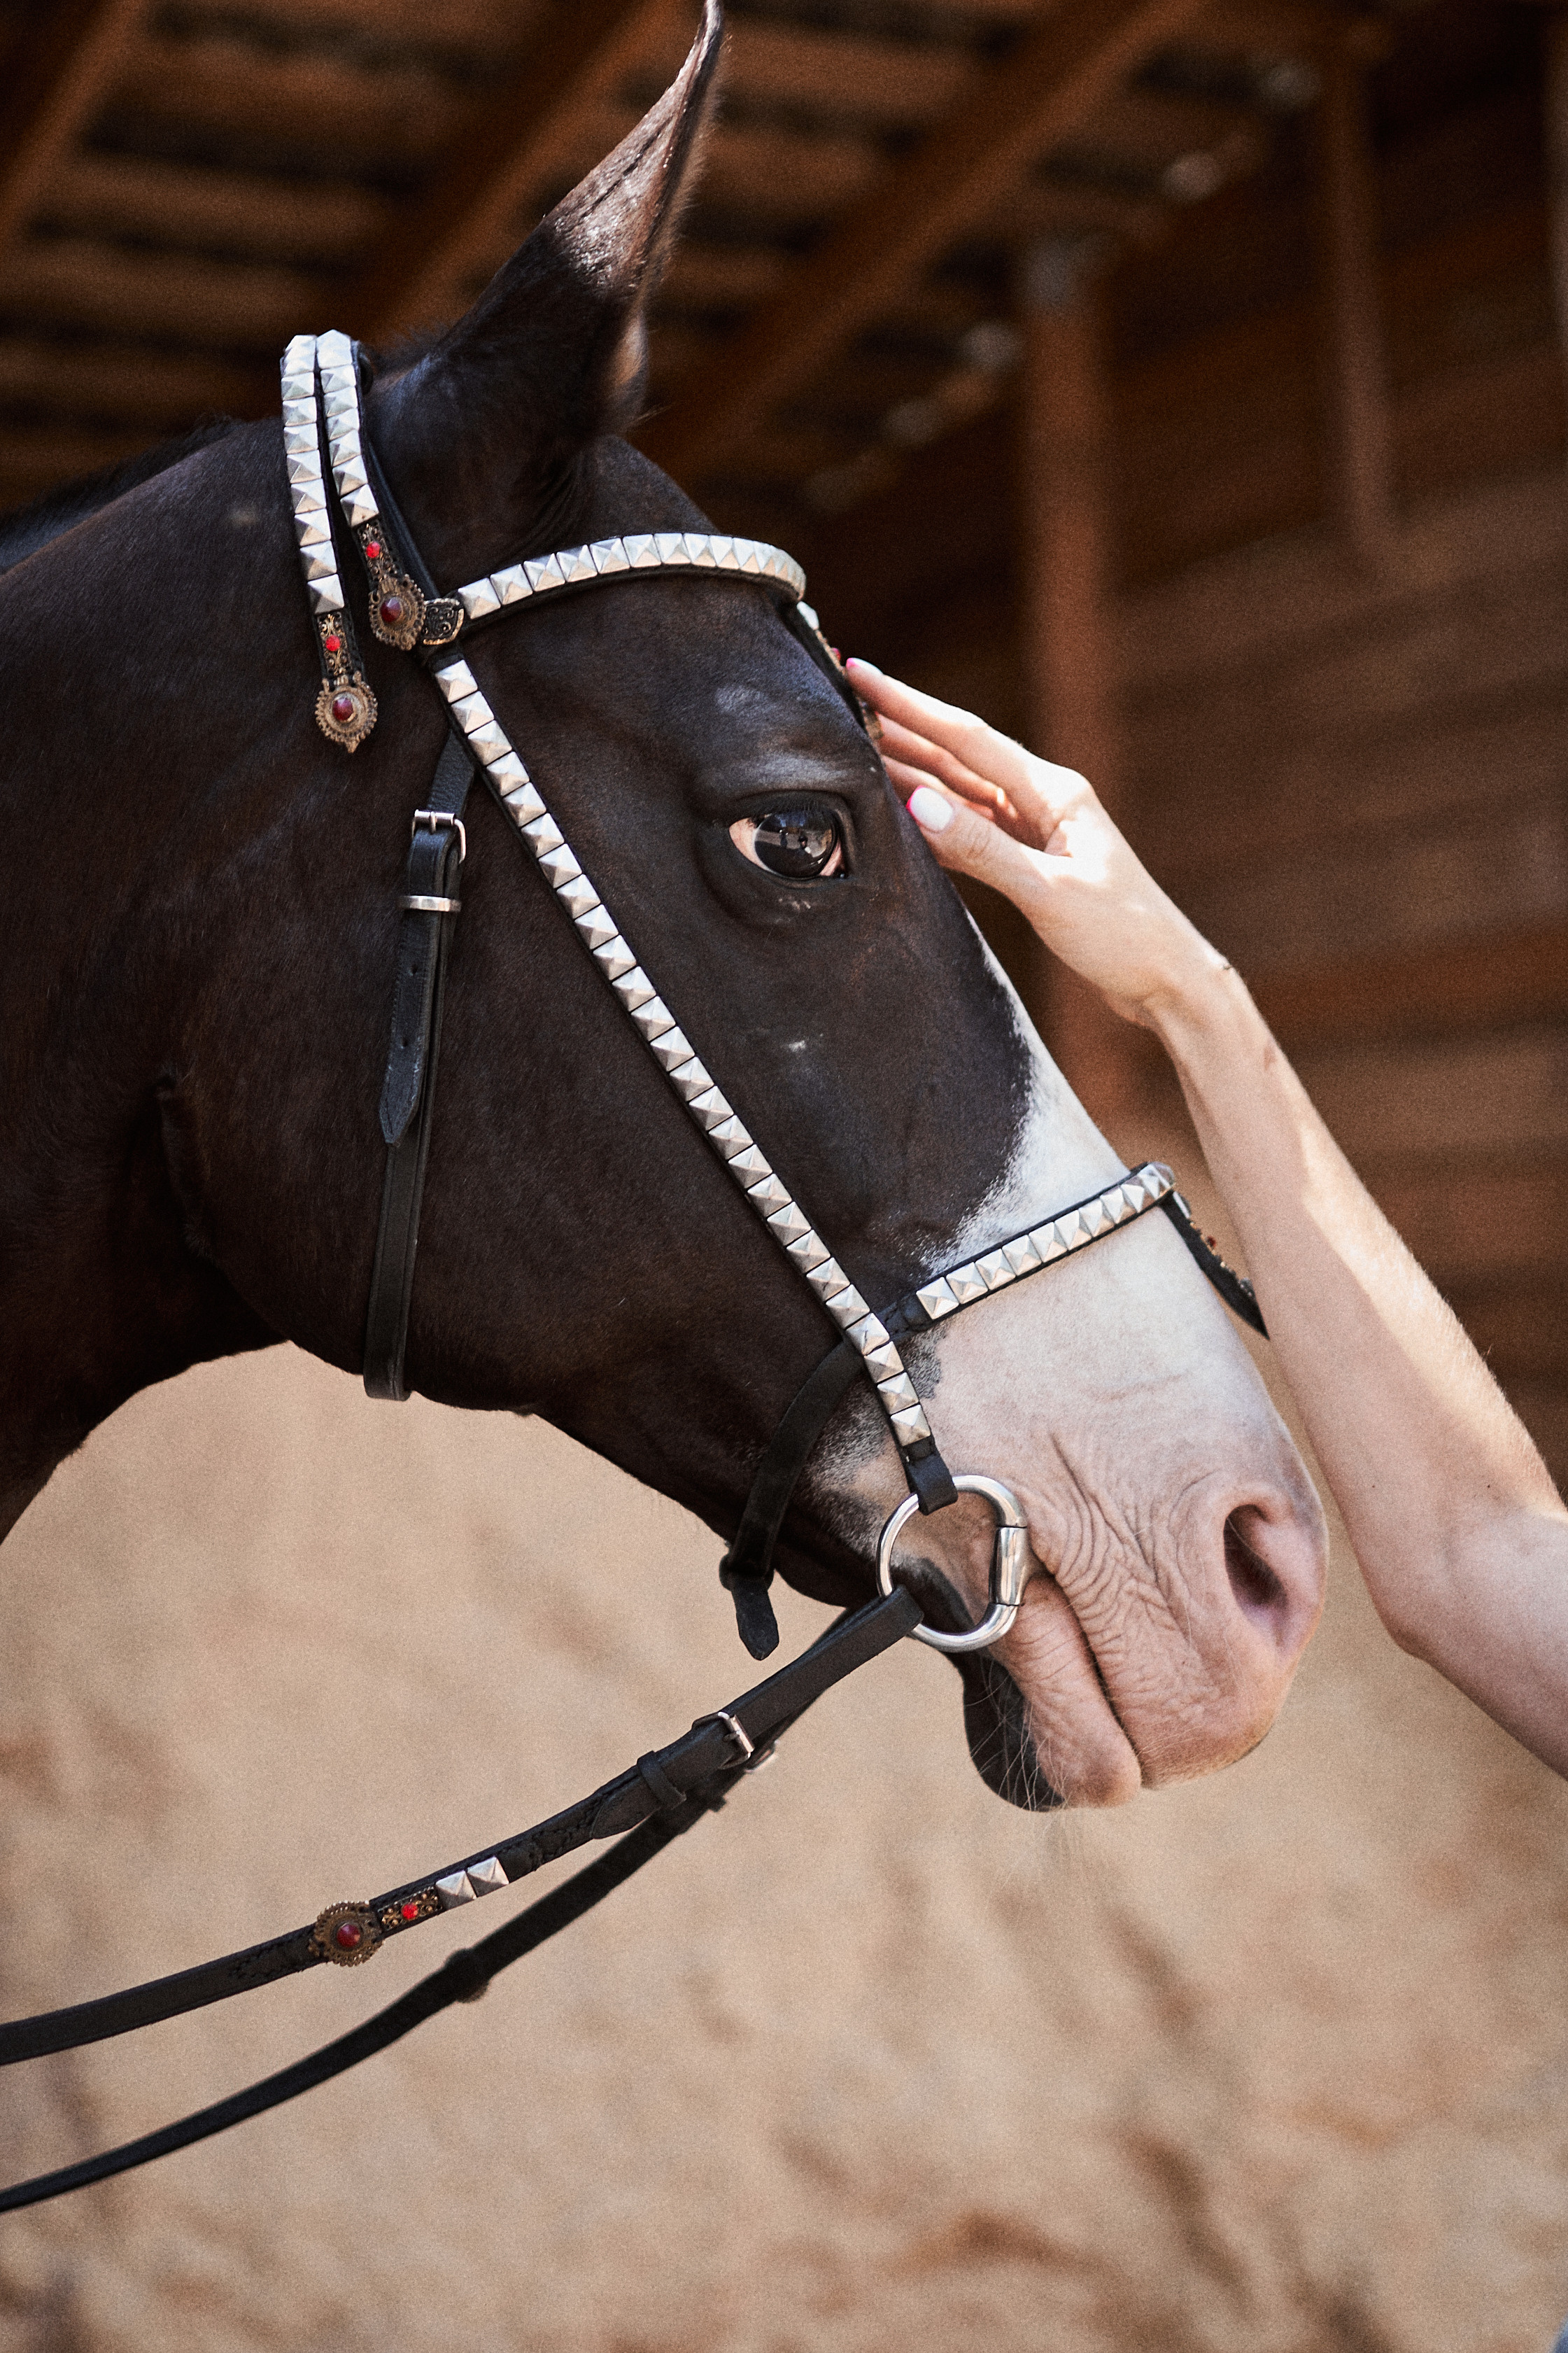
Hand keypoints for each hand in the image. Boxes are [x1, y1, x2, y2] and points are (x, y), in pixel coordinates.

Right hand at [847, 659, 1228, 1032]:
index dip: (909, 706)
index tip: (861, 675)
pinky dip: (931, 822)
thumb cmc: (1123, 935)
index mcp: (1053, 793)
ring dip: (910, 770)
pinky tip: (898, 812)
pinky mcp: (1030, 866)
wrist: (1166, 980)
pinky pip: (969, 833)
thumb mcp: (1049, 892)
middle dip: (901, 728)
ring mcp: (1035, 833)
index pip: (966, 738)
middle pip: (958, 757)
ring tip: (856, 748)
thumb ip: (981, 849)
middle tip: (842, 703)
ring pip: (959, 793)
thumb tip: (917, 802)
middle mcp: (1042, 803)